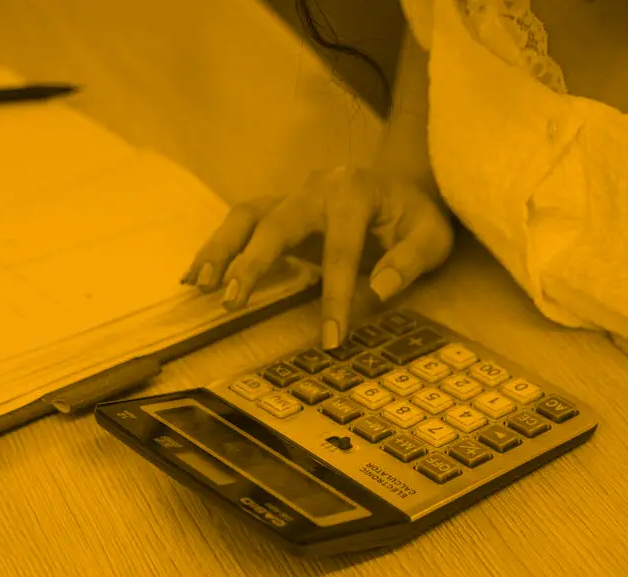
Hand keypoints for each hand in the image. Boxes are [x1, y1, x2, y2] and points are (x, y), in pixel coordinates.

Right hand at [180, 168, 454, 348]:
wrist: (401, 188)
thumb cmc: (415, 217)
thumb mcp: (432, 237)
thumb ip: (409, 261)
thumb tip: (378, 288)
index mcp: (355, 192)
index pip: (341, 249)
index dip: (335, 296)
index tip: (330, 338)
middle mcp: (316, 187)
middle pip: (277, 222)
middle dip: (253, 262)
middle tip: (233, 301)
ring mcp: (292, 194)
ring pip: (247, 216)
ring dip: (221, 250)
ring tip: (200, 286)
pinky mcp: (279, 207)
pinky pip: (241, 223)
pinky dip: (217, 248)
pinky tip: (195, 277)